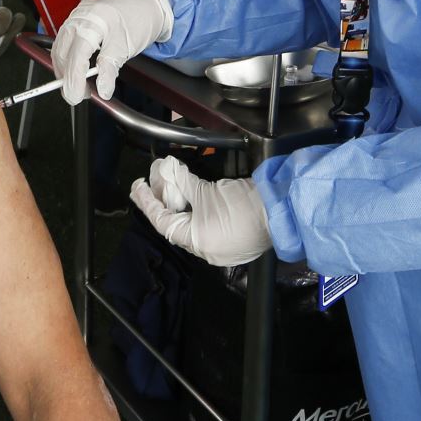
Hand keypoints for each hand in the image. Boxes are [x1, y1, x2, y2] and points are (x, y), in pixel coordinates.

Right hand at [52, 0, 173, 103]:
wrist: (144, 6)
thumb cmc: (137, 20)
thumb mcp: (125, 48)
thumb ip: (110, 70)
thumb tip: (102, 89)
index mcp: (93, 21)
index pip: (76, 56)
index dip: (73, 80)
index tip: (75, 96)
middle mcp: (80, 16)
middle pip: (63, 54)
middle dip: (68, 78)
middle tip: (80, 94)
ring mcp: (75, 16)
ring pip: (60, 49)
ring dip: (66, 70)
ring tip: (80, 85)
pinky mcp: (76, 20)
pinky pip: (63, 42)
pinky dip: (68, 59)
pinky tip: (76, 69)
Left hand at [129, 157, 269, 266]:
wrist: (282, 210)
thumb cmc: (243, 203)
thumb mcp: (207, 190)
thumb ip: (183, 181)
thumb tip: (167, 169)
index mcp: (197, 242)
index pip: (162, 221)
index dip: (148, 202)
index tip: (138, 186)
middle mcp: (206, 252)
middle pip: (176, 226)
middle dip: (164, 204)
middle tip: (153, 184)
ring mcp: (222, 251)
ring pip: (192, 228)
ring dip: (181, 208)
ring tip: (172, 188)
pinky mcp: (235, 246)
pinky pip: (208, 230)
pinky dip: (198, 215)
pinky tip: (194, 201)